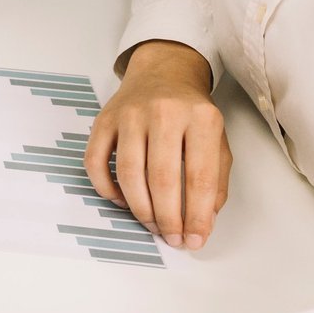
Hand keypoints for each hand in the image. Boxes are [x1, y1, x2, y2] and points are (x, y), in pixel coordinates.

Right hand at [84, 40, 229, 249]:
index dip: (196, 215)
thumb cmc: (192, 114)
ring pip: (129, 174)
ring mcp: (130, 115)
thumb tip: (202, 222)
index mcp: (202, 118)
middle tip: (171, 238)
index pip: (200, 177)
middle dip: (167, 218)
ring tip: (151, 225)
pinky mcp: (104, 120)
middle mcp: (164, 113)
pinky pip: (96, 163)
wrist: (164, 73)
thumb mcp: (218, 140)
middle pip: (162, 179)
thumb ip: (216, 181)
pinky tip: (122, 200)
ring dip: (140, 208)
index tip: (194, 239)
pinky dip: (106, 188)